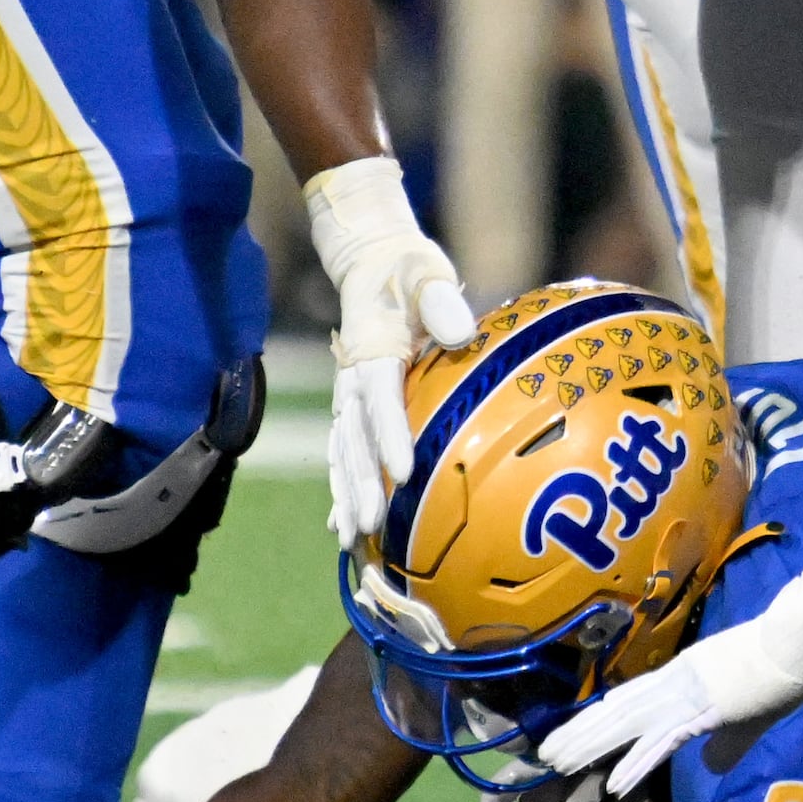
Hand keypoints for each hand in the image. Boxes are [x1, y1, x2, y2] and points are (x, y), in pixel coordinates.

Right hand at [306, 155, 476, 549]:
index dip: (391, 435)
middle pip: (355, 437)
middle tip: (371, 525)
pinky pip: (342, 451)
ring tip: (350, 538)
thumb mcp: (425, 271)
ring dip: (346, 494)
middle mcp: (352, 377)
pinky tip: (341, 523)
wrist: (371, 263)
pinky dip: (340, 486)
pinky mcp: (351, 404)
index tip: (405, 471)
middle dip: (361, 484)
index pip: (381, 398)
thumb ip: (440, 301)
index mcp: (372, 348)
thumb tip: (462, 332)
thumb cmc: (408, 270)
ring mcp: (347, 394)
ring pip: (343, 452)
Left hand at [542, 546, 802, 789]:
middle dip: (580, 734)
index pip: (630, 703)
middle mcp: (674, 682)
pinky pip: (662, 742)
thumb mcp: (752, 713)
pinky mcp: (703, 709)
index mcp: (683, 677)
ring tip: (558, 763)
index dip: (598, 720)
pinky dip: (636, 764)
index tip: (570, 735)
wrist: (802, 636)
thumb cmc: (784, 667)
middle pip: (617, 712)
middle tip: (544, 754)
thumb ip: (729, 742)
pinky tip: (613, 784)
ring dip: (591, 746)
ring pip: (627, 725)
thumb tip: (714, 767)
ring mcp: (686, 694)